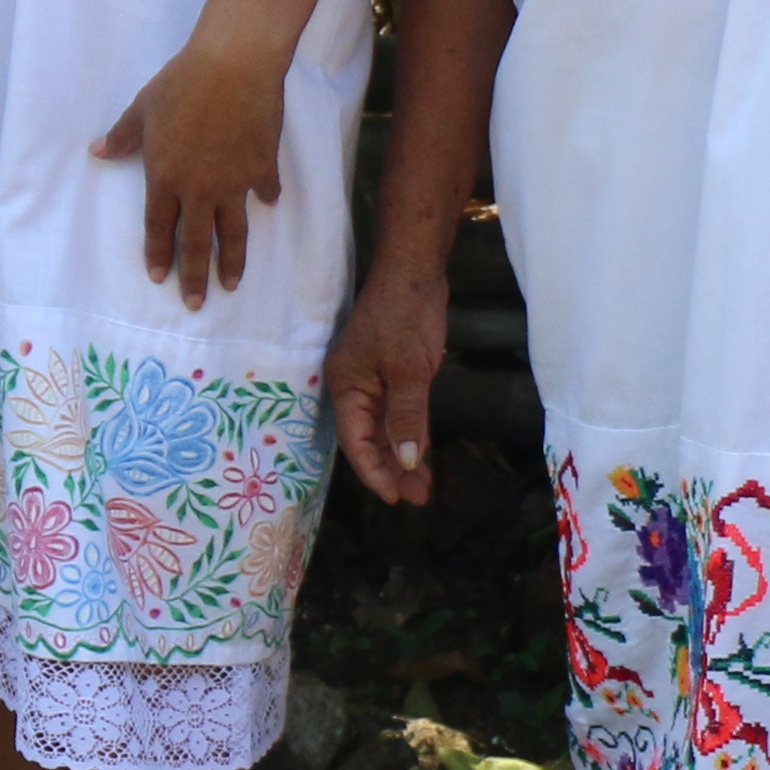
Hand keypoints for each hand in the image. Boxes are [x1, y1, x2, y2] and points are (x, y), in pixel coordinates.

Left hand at [95, 33, 283, 308]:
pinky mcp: (262, 167)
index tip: (160, 279)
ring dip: (232, 261)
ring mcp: (234, 182)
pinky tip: (266, 205)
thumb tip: (97, 152)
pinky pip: (264, 191)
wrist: (233, 65)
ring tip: (232, 284)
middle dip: (194, 277)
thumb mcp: (142, 109)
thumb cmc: (181, 83)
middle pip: (197, 243)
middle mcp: (200, 189)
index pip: (159, 227)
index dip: (159, 254)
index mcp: (165, 177)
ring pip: (233, 232)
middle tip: (196, 304)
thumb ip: (122, 137)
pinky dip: (265, 198)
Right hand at [328, 250, 452, 508]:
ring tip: (423, 488)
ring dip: (403, 456)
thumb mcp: (410, 370)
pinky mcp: (393, 373)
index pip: (355, 440)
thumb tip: (406, 461)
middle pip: (368, 439)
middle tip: (416, 498)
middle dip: (392, 470)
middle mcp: (354, 387)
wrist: (415, 270)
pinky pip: (398, 413)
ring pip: (385, 429)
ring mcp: (373, 380)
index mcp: (345, 386)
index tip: (396, 497)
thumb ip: (407, 417)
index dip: (375, 472)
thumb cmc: (405, 314)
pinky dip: (410, 434)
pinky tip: (423, 455)